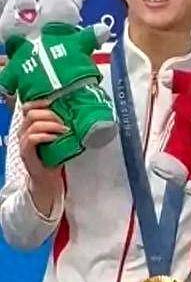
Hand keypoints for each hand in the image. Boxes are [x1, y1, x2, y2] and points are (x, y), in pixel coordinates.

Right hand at [19, 100, 66, 214]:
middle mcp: (23, 132)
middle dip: (50, 114)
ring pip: (33, 124)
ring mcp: (23, 142)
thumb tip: (77, 112)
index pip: (28, 107)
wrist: (48, 180)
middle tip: (64, 120)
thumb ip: (60, 126)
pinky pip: (32, 138)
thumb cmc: (53, 158)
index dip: (40, 101)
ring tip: (64, 129)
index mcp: (29, 126)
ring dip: (51, 124)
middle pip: (31, 112)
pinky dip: (45, 135)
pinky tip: (55, 137)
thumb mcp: (57, 138)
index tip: (54, 101)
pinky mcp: (26, 153)